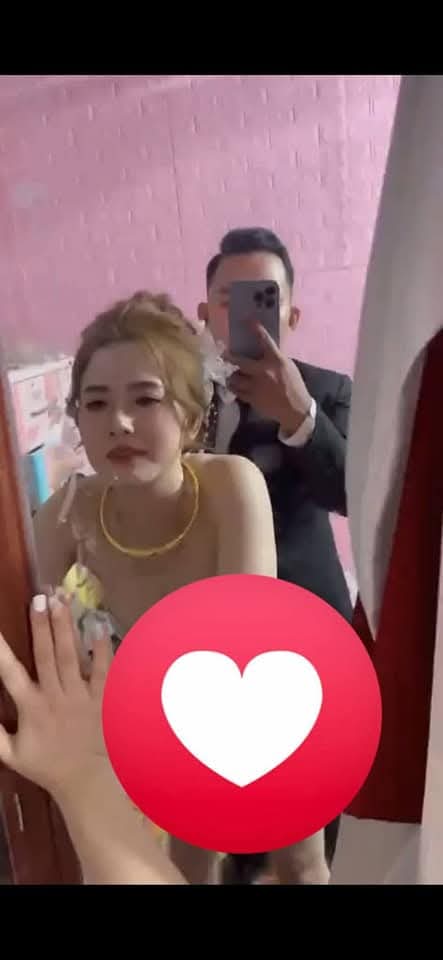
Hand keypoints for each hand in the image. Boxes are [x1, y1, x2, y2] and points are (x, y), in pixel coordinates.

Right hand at [0, 593, 112, 800]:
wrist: (88, 781)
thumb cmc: (48, 766)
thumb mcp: (12, 754)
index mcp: (31, 706)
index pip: (9, 673)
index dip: (0, 651)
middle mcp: (55, 695)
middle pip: (46, 654)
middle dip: (41, 624)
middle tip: (39, 597)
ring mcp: (81, 694)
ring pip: (72, 654)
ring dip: (66, 626)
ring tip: (62, 600)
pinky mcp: (103, 696)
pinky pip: (104, 668)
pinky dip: (101, 647)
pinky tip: (99, 624)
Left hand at [227, 324, 312, 435]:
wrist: (296, 409)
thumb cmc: (294, 385)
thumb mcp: (288, 366)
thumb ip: (275, 358)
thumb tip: (263, 350)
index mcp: (276, 361)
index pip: (265, 340)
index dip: (256, 329)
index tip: (248, 321)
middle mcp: (264, 371)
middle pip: (240, 362)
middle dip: (229, 357)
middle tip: (223, 354)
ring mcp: (256, 386)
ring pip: (235, 379)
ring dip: (231, 375)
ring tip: (228, 374)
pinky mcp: (252, 399)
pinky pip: (237, 392)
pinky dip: (235, 388)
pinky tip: (235, 386)